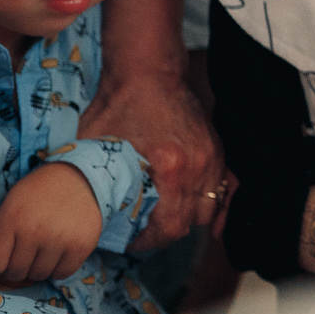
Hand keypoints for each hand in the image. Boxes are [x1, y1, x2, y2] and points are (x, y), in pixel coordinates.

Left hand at [0, 164, 103, 283]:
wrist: (80, 178)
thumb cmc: (37, 193)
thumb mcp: (7, 206)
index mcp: (12, 218)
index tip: (3, 252)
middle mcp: (36, 231)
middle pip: (14, 273)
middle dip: (15, 266)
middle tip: (23, 251)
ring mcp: (61, 240)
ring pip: (38, 276)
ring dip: (36, 267)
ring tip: (41, 250)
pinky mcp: (82, 246)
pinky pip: (62, 274)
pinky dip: (57, 268)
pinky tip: (58, 252)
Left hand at [78, 72, 224, 249]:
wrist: (147, 71)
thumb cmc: (117, 106)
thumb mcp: (95, 148)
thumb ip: (97, 184)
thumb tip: (88, 217)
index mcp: (167, 167)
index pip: (167, 227)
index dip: (146, 241)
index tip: (128, 239)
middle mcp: (195, 166)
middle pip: (189, 223)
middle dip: (164, 234)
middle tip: (142, 232)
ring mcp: (211, 157)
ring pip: (209, 208)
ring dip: (187, 218)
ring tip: (164, 218)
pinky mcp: (217, 148)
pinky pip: (226, 187)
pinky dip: (215, 203)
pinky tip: (204, 213)